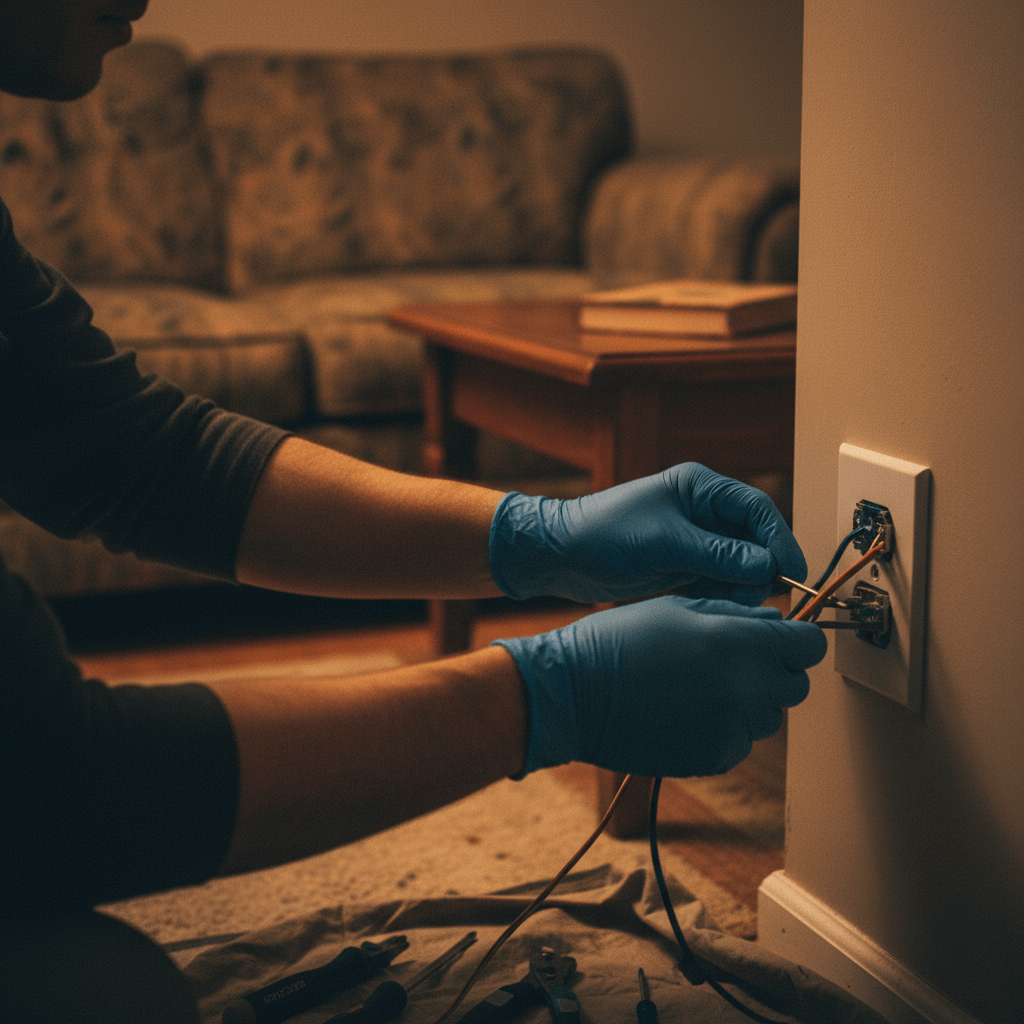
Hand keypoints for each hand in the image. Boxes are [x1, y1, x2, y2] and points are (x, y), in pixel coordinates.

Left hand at [489, 463, 805, 605]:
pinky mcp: (681, 564)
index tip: (793, 573)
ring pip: (737, 566)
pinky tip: (703, 605)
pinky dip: (717, 594)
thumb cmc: (602, 534)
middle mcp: (701, 511)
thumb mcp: (663, 543)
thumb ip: (716, 554)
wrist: (559, 556)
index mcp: (699, 488)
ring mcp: (692, 538)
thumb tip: (765, 567)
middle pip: (753, 540)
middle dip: (757, 570)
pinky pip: (716, 581)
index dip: (779, 541)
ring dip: (737, 587)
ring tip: (722, 604)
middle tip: (752, 598)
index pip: (757, 510)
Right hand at [495, 596, 825, 777]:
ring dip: (750, 700)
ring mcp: (732, 729)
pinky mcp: (714, 758)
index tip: (783, 637)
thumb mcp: (680, 607)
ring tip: (702, 685)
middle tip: (735, 659)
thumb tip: (773, 621)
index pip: (810, 645)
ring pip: (770, 716)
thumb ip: (737, 615)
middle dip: (775, 669)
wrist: (575, 693)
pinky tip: (686, 710)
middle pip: (796, 684)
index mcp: (740, 644)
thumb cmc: (620, 640)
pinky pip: (740, 741)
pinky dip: (725, 727)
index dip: (797, 638)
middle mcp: (746, 689)